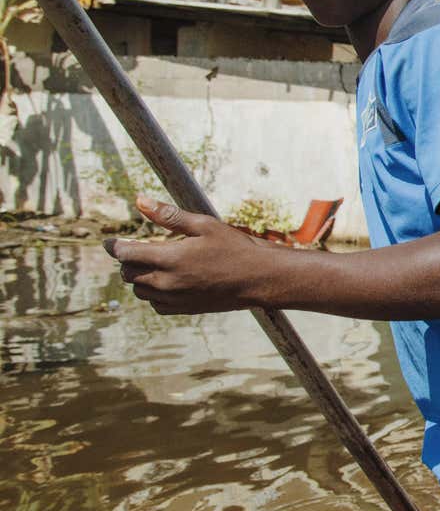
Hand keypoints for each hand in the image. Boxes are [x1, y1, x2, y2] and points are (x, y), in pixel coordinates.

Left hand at [103, 196, 265, 314]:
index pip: (125, 253)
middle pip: (128, 273)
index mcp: (169, 258)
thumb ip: (169, 215)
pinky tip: (168, 281)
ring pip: (139, 290)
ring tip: (156, 265)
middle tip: (140, 250)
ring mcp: (174, 298)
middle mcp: (167, 281)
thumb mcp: (203, 225)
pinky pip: (155, 304)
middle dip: (129, 261)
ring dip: (140, 277)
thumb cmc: (235, 248)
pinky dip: (154, 293)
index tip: (110, 242)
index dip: (114, 246)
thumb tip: (140, 202)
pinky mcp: (182, 309)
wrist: (258, 279)